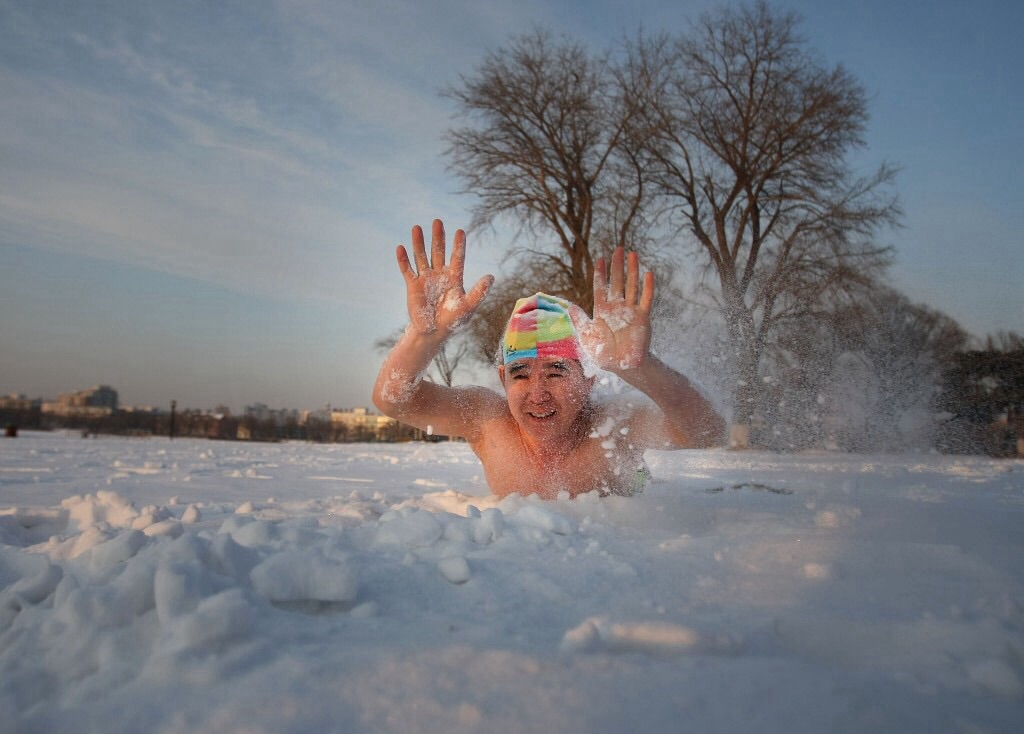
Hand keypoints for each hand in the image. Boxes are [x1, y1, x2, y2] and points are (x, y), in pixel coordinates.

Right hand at [396, 219, 492, 336]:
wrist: (433, 333)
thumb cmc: (452, 321)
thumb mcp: (468, 306)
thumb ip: (479, 292)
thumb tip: (491, 276)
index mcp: (454, 278)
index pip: (457, 257)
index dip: (458, 245)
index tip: (460, 231)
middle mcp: (439, 275)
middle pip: (438, 252)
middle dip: (438, 237)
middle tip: (438, 221)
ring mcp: (426, 279)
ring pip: (421, 256)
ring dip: (419, 243)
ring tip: (417, 227)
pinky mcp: (413, 286)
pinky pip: (407, 270)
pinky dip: (403, 259)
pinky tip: (400, 247)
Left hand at [571, 247, 653, 371]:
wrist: (623, 366)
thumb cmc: (604, 354)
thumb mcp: (587, 337)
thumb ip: (580, 321)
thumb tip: (569, 306)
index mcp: (603, 311)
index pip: (601, 288)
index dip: (601, 274)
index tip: (600, 259)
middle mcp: (617, 308)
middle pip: (617, 282)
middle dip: (617, 266)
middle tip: (618, 249)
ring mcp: (631, 311)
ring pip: (632, 286)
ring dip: (632, 271)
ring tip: (633, 254)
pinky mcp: (642, 318)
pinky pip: (646, 300)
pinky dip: (648, 288)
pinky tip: (648, 274)